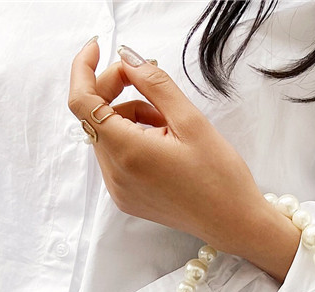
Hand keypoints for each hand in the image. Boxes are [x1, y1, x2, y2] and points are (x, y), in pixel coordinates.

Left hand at [68, 40, 299, 280]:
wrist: (233, 223)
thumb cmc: (220, 177)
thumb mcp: (191, 121)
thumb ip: (155, 85)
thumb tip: (128, 59)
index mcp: (128, 153)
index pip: (82, 102)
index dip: (84, 68)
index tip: (98, 46)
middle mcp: (115, 175)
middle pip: (93, 116)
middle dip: (114, 90)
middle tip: (148, 79)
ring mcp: (118, 190)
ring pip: (106, 135)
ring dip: (128, 116)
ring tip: (168, 122)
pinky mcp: (126, 198)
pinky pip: (116, 156)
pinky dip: (132, 139)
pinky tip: (164, 141)